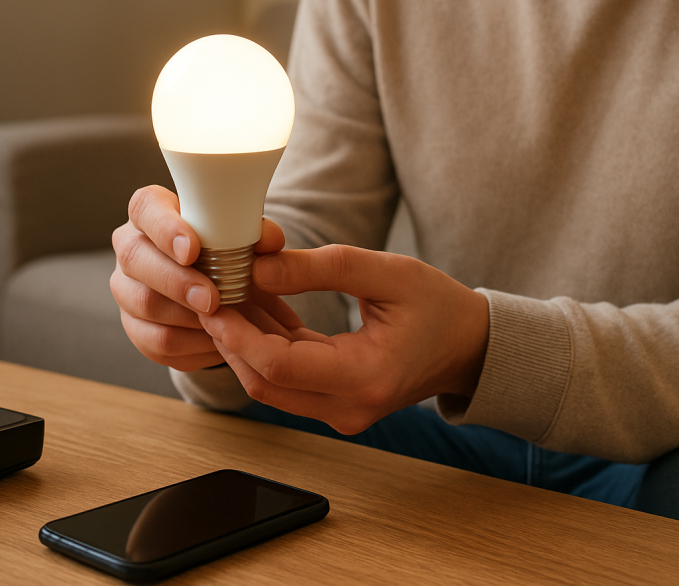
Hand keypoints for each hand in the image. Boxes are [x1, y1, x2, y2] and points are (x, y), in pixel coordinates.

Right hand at [110, 185, 285, 370]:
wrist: (221, 289)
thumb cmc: (226, 251)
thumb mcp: (244, 237)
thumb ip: (259, 234)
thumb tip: (268, 240)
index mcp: (152, 212)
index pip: (145, 208)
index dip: (165, 229)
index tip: (192, 249)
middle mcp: (131, 246)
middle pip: (135, 258)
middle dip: (176, 281)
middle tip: (211, 298)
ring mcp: (127, 287)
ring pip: (142, 303)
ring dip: (184, 316)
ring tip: (219, 321)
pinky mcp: (135, 325)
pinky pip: (154, 340)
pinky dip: (188, 344)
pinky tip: (215, 339)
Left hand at [198, 245, 489, 434]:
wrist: (469, 347)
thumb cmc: (439, 306)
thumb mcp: (388, 272)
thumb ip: (322, 268)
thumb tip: (260, 265)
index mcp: (365, 378)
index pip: (278, 366)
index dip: (237, 334)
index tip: (212, 300)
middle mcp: (349, 407)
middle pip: (264, 382)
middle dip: (230, 338)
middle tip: (209, 293)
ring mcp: (341, 412)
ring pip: (269, 385)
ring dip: (244, 343)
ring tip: (230, 295)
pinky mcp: (335, 405)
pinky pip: (287, 382)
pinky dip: (267, 348)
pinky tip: (258, 308)